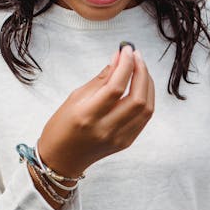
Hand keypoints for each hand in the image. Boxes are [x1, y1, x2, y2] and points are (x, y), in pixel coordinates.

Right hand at [37, 46, 154, 177]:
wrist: (62, 159)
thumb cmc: (63, 126)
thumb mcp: (75, 98)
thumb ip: (100, 79)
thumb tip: (119, 59)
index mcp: (88, 116)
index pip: (116, 87)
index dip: (126, 65)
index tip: (127, 49)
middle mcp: (106, 129)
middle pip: (137, 99)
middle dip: (141, 72)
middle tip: (136, 56)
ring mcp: (118, 138)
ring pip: (146, 109)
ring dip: (147, 85)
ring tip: (140, 68)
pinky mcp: (126, 143)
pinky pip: (144, 119)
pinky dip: (146, 99)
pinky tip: (141, 87)